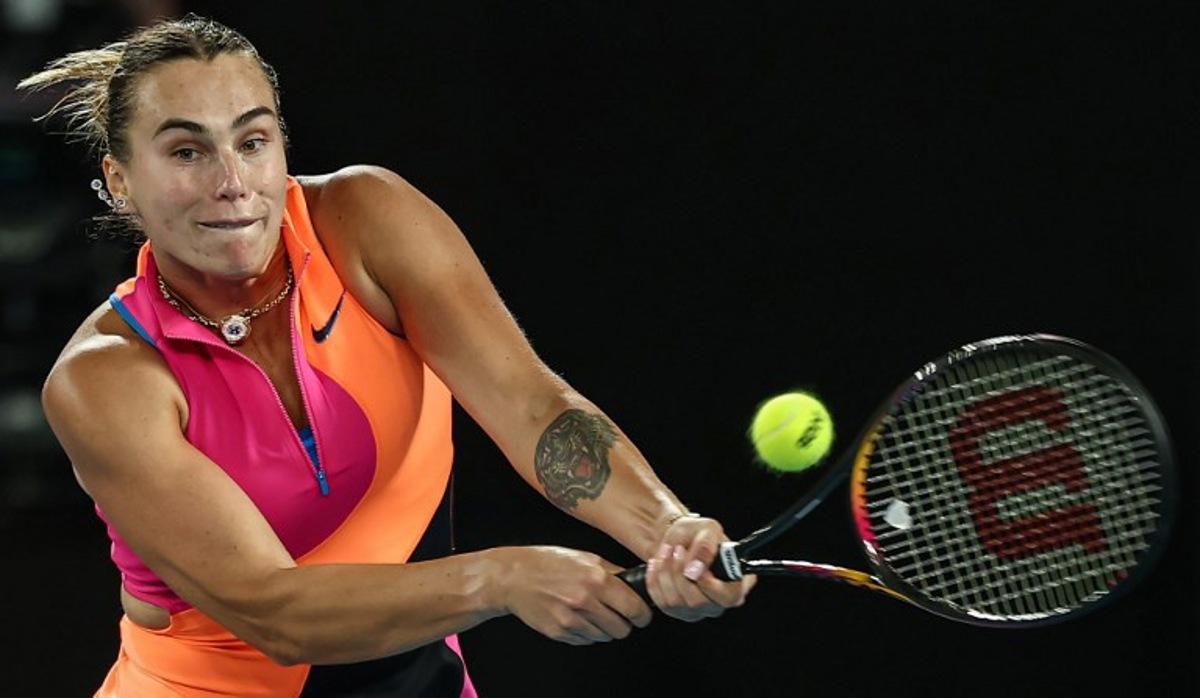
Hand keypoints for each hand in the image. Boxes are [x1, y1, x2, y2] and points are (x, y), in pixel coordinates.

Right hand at [495, 546, 652, 644]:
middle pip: (622, 629)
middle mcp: (585, 600)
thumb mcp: (585, 557)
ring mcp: (571, 619)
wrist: (514, 577)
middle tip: (617, 615)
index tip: (642, 616)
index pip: (634, 608)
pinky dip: (585, 633)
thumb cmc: (548, 563)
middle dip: (623, 623)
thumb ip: (612, 572)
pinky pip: (585, 641)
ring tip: (592, 613)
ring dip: (603, 629)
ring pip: (604, 637)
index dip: (642, 615)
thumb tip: (636, 583)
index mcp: (596, 579)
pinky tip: (576, 617)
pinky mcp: (558, 632)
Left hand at [642, 515, 756, 621]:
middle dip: (680, 572)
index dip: (709, 585)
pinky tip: (658, 563)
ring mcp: (696, 610)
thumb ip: (705, 547)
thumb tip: (695, 570)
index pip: (728, 598)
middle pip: (697, 602)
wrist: (679, 538)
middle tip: (677, 549)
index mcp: (736, 583)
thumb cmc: (699, 534)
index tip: (694, 567)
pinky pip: (660, 600)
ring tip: (667, 550)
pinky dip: (654, 578)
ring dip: (665, 571)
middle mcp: (718, 602)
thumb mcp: (707, 529)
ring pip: (675, 602)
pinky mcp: (676, 610)